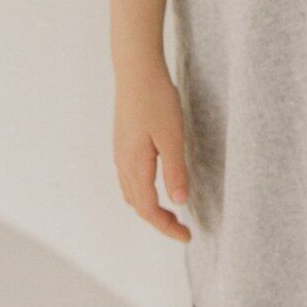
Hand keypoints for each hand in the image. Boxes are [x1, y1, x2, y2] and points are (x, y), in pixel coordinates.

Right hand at [113, 64, 191, 241]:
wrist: (136, 70)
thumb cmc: (155, 100)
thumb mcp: (172, 137)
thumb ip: (175, 171)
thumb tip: (179, 202)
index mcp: (135, 165)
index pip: (149, 210)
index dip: (166, 227)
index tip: (187, 236)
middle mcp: (123, 163)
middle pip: (138, 206)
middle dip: (159, 221)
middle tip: (182, 228)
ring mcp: (120, 152)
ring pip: (131, 193)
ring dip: (149, 208)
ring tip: (170, 211)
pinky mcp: (122, 142)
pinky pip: (128, 179)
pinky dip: (142, 192)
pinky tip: (155, 185)